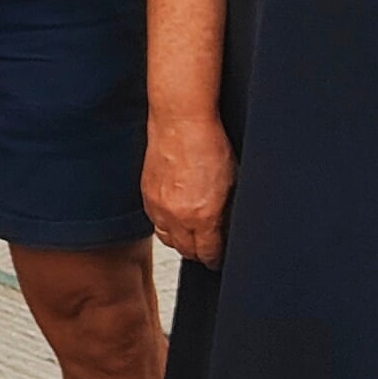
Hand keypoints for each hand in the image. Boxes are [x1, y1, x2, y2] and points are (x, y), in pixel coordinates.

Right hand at [144, 109, 232, 270]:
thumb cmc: (209, 142)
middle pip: (186, 251)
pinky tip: (176, 214)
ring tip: (191, 234)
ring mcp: (158, 206)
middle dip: (199, 251)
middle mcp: (177, 216)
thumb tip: (225, 228)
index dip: (216, 258)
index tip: (219, 257)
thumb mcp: (231, 181)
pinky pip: (155, 221)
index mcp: (202, 216)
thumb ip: (226, 210)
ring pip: (168, 239)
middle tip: (208, 247)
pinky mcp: (146, 194)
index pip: (208, 253)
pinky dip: (166, 223)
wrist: (180, 120)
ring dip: (180, 240)